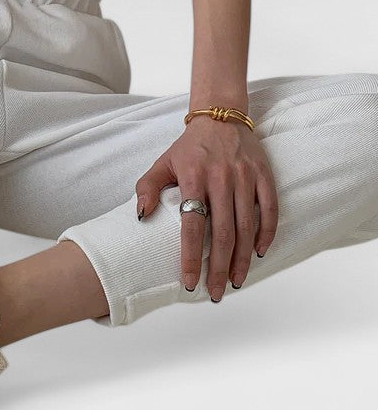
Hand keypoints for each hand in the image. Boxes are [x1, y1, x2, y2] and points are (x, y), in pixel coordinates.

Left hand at [134, 117, 278, 301]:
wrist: (220, 116)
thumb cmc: (188, 147)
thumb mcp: (162, 162)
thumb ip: (147, 187)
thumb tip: (141, 216)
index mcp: (194, 176)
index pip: (192, 225)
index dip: (191, 257)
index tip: (190, 282)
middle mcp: (221, 177)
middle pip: (222, 232)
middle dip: (218, 267)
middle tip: (215, 293)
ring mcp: (245, 176)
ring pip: (246, 226)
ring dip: (242, 258)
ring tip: (236, 281)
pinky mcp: (263, 174)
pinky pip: (270, 209)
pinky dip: (266, 233)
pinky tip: (258, 252)